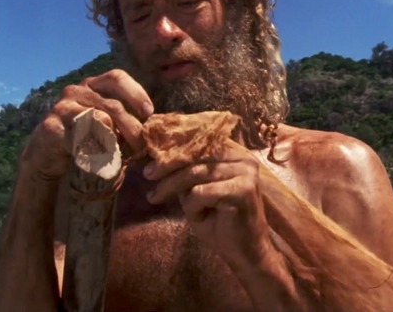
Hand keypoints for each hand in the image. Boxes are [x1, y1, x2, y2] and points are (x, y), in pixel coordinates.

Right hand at [20, 69, 152, 181]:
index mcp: (92, 86)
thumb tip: (152, 128)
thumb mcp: (106, 126)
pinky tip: (98, 160)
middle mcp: (76, 91)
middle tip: (142, 146)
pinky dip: (94, 151)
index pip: (116, 78)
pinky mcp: (51, 127)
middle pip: (112, 105)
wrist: (45, 153)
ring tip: (121, 155)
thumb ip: (124, 121)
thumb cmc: (83, 138)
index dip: (136, 92)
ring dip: (116, 141)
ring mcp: (62, 107)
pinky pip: (81, 139)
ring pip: (99, 121)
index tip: (149, 112)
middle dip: (132, 127)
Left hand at [143, 139, 272, 270]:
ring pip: (195, 172)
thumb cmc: (218, 221)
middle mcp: (242, 157)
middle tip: (147, 174)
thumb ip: (184, 172)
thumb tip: (155, 154)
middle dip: (166, 164)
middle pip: (195, 152)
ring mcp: (245, 171)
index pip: (199, 139)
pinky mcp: (244, 189)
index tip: (150, 154)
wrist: (244, 253)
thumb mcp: (195, 191)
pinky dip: (192, 205)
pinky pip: (203, 192)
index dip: (173, 144)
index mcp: (233, 152)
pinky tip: (196, 216)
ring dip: (171, 186)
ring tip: (156, 197)